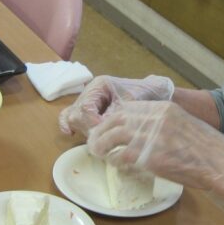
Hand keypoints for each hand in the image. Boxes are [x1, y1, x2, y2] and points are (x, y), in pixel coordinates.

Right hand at [58, 75, 174, 137]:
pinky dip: (69, 125)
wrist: (155, 94)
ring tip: (99, 139)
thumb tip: (101, 131)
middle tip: (104, 139)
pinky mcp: (88, 111)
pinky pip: (70, 117)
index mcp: (99, 85)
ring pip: (72, 117)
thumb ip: (115, 116)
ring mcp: (88, 101)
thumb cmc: (145, 96)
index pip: (85, 108)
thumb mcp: (132, 105)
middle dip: (88, 129)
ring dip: (84, 130)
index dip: (92, 123)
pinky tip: (70, 134)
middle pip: (77, 114)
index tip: (105, 133)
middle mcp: (90, 92)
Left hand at [87, 101, 223, 208]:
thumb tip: (141, 132)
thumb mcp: (184, 124)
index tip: (108, 127)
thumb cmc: (207, 149)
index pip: (128, 108)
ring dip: (102, 146)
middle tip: (95, 141)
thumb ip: (163, 123)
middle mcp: (154, 119)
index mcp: (163, 109)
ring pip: (113, 137)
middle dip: (102, 131)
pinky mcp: (148, 157)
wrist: (219, 163)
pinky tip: (116, 165)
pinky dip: (115, 161)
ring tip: (99, 153)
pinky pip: (121, 157)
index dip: (114, 118)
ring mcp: (150, 137)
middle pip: (116, 120)